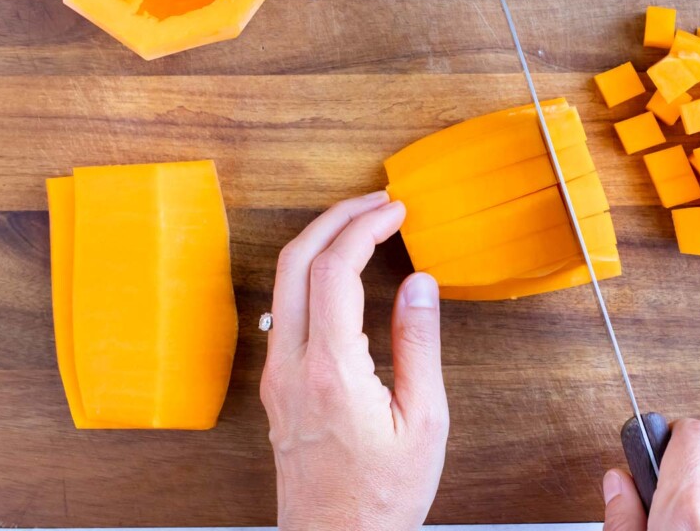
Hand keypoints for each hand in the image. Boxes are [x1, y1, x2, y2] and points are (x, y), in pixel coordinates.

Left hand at [260, 191, 449, 530]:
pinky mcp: (276, 385)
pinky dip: (311, 273)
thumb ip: (419, 345)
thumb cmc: (381, 497)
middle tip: (377, 203)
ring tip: (363, 226)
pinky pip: (284, 308)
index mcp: (331, 370)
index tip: (395, 210)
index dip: (365, 226)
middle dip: (335, 217)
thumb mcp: (423, 422)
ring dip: (320, 241)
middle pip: (295, 261)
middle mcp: (291, 365)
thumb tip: (418, 283)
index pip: (336, 269)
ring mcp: (276, 374)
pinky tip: (342, 273)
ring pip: (282, 281)